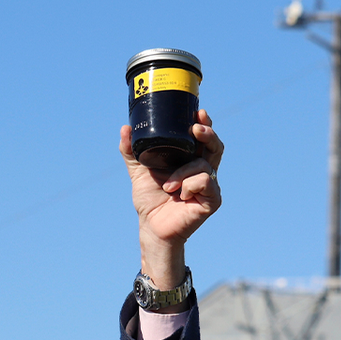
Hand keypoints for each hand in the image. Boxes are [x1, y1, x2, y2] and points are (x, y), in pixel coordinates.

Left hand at [120, 109, 223, 290]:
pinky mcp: (212, 200)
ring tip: (168, 186)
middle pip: (215, 145)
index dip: (204, 123)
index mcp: (190, 159)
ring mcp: (210, 185)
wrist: (152, 227)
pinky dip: (189, 185)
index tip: (198, 112)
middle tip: (196, 129)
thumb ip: (131, 151)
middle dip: (208, 133)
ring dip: (183, 172)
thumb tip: (125, 128)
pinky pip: (205, 182)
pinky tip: (179, 194)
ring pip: (205, 164)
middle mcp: (203, 170)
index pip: (202, 138)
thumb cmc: (150, 200)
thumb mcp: (138, 171)